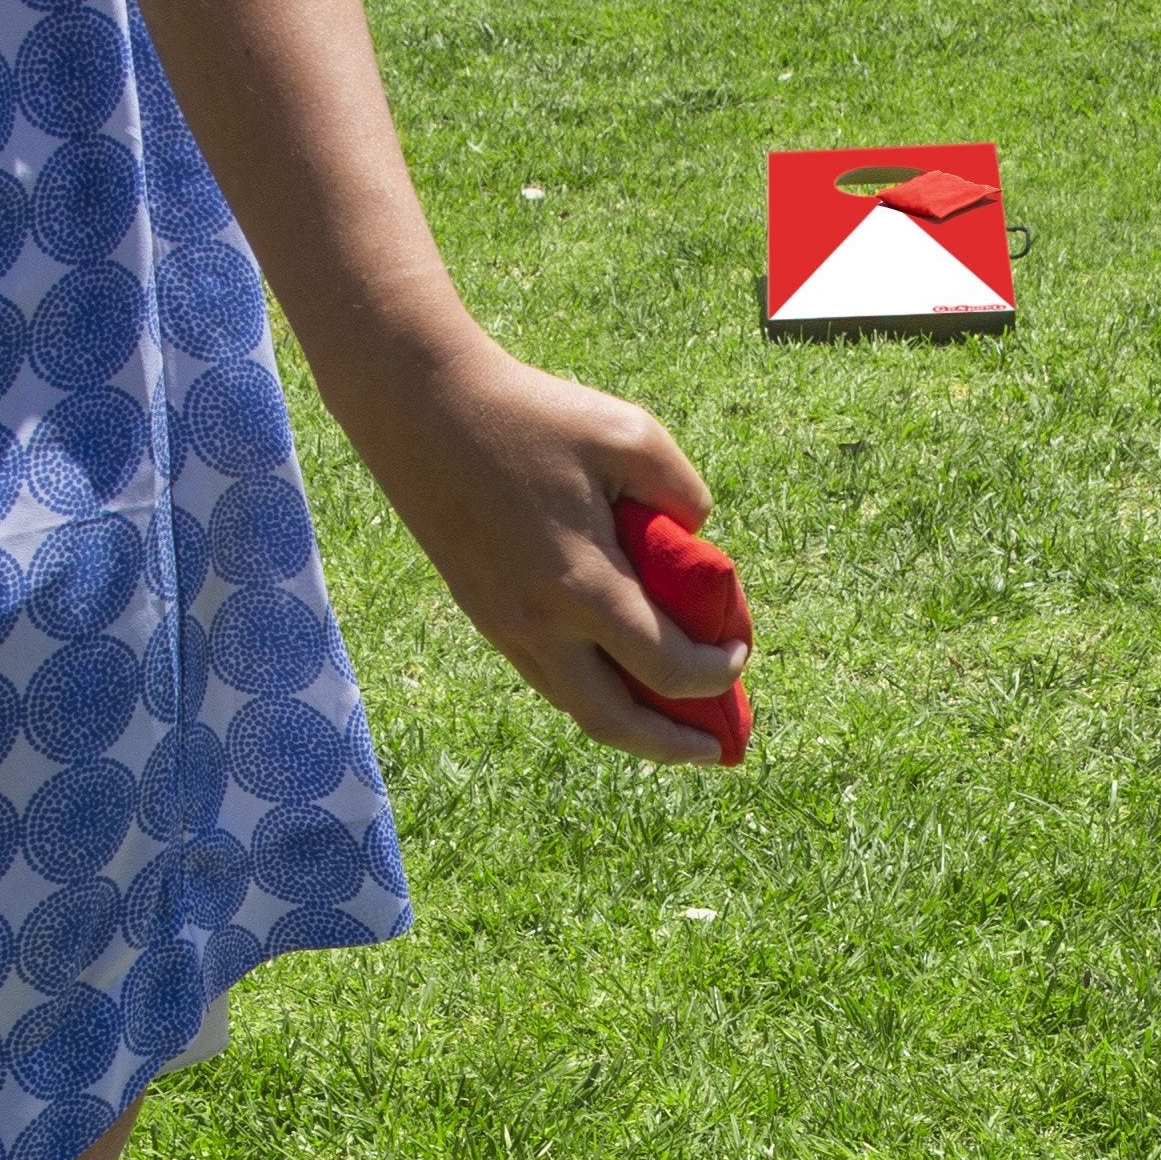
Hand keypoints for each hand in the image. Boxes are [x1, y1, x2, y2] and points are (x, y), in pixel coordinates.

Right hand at [337, 332, 749, 764]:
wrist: (421, 410)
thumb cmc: (532, 414)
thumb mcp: (628, 435)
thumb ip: (681, 491)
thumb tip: (698, 540)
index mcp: (582, 585)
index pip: (666, 666)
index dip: (715, 673)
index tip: (739, 654)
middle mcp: (540, 626)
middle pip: (615, 722)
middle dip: (671, 746)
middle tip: (714, 749)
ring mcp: (505, 629)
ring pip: (576, 708)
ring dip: (630, 728)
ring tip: (672, 728)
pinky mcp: (486, 617)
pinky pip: (549, 679)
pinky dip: (592, 693)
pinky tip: (619, 681)